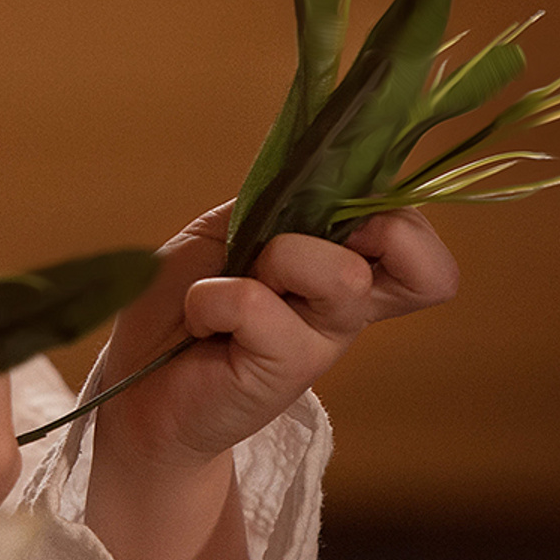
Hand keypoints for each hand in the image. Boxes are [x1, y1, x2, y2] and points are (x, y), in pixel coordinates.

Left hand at [99, 201, 458, 468]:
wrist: (135, 380)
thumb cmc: (181, 297)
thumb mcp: (231, 227)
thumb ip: (281, 203)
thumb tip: (325, 179)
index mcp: (341, 261)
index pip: (418, 240)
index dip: (397, 213)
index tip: (334, 204)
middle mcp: (347, 304)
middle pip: (423, 265)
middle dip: (361, 229)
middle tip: (289, 244)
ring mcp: (323, 340)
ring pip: (342, 275)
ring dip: (276, 259)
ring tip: (234, 284)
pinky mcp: (288, 371)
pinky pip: (258, 305)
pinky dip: (213, 298)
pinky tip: (202, 322)